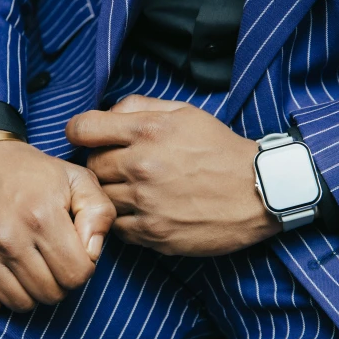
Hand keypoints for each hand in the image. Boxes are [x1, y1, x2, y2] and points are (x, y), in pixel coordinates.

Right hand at [0, 135, 115, 312]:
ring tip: (30, 262)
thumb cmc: (31, 170)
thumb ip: (99, 213)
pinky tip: (6, 272)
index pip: (77, 275)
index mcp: (42, 217)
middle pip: (51, 294)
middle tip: (52, 258)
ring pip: (21, 304)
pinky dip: (0, 297)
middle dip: (59, 280)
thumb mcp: (77, 178)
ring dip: (31, 290)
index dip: (83, 267)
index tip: (74, 251)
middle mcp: (9, 238)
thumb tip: (92, 253)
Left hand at [66, 95, 280, 256]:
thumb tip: (108, 112)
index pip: (83, 129)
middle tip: (120, 166)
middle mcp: (141, 165)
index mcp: (148, 130)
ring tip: (134, 189)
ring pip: (101, 197)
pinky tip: (143, 210)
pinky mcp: (152, 232)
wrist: (259, 191)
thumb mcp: (185, 113)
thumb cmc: (221, 150)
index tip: (86, 137)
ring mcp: (145, 202)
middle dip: (101, 163)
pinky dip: (124, 219)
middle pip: (91, 165)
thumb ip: (141, 106)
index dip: (80, 132)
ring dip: (111, 192)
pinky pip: (117, 226)